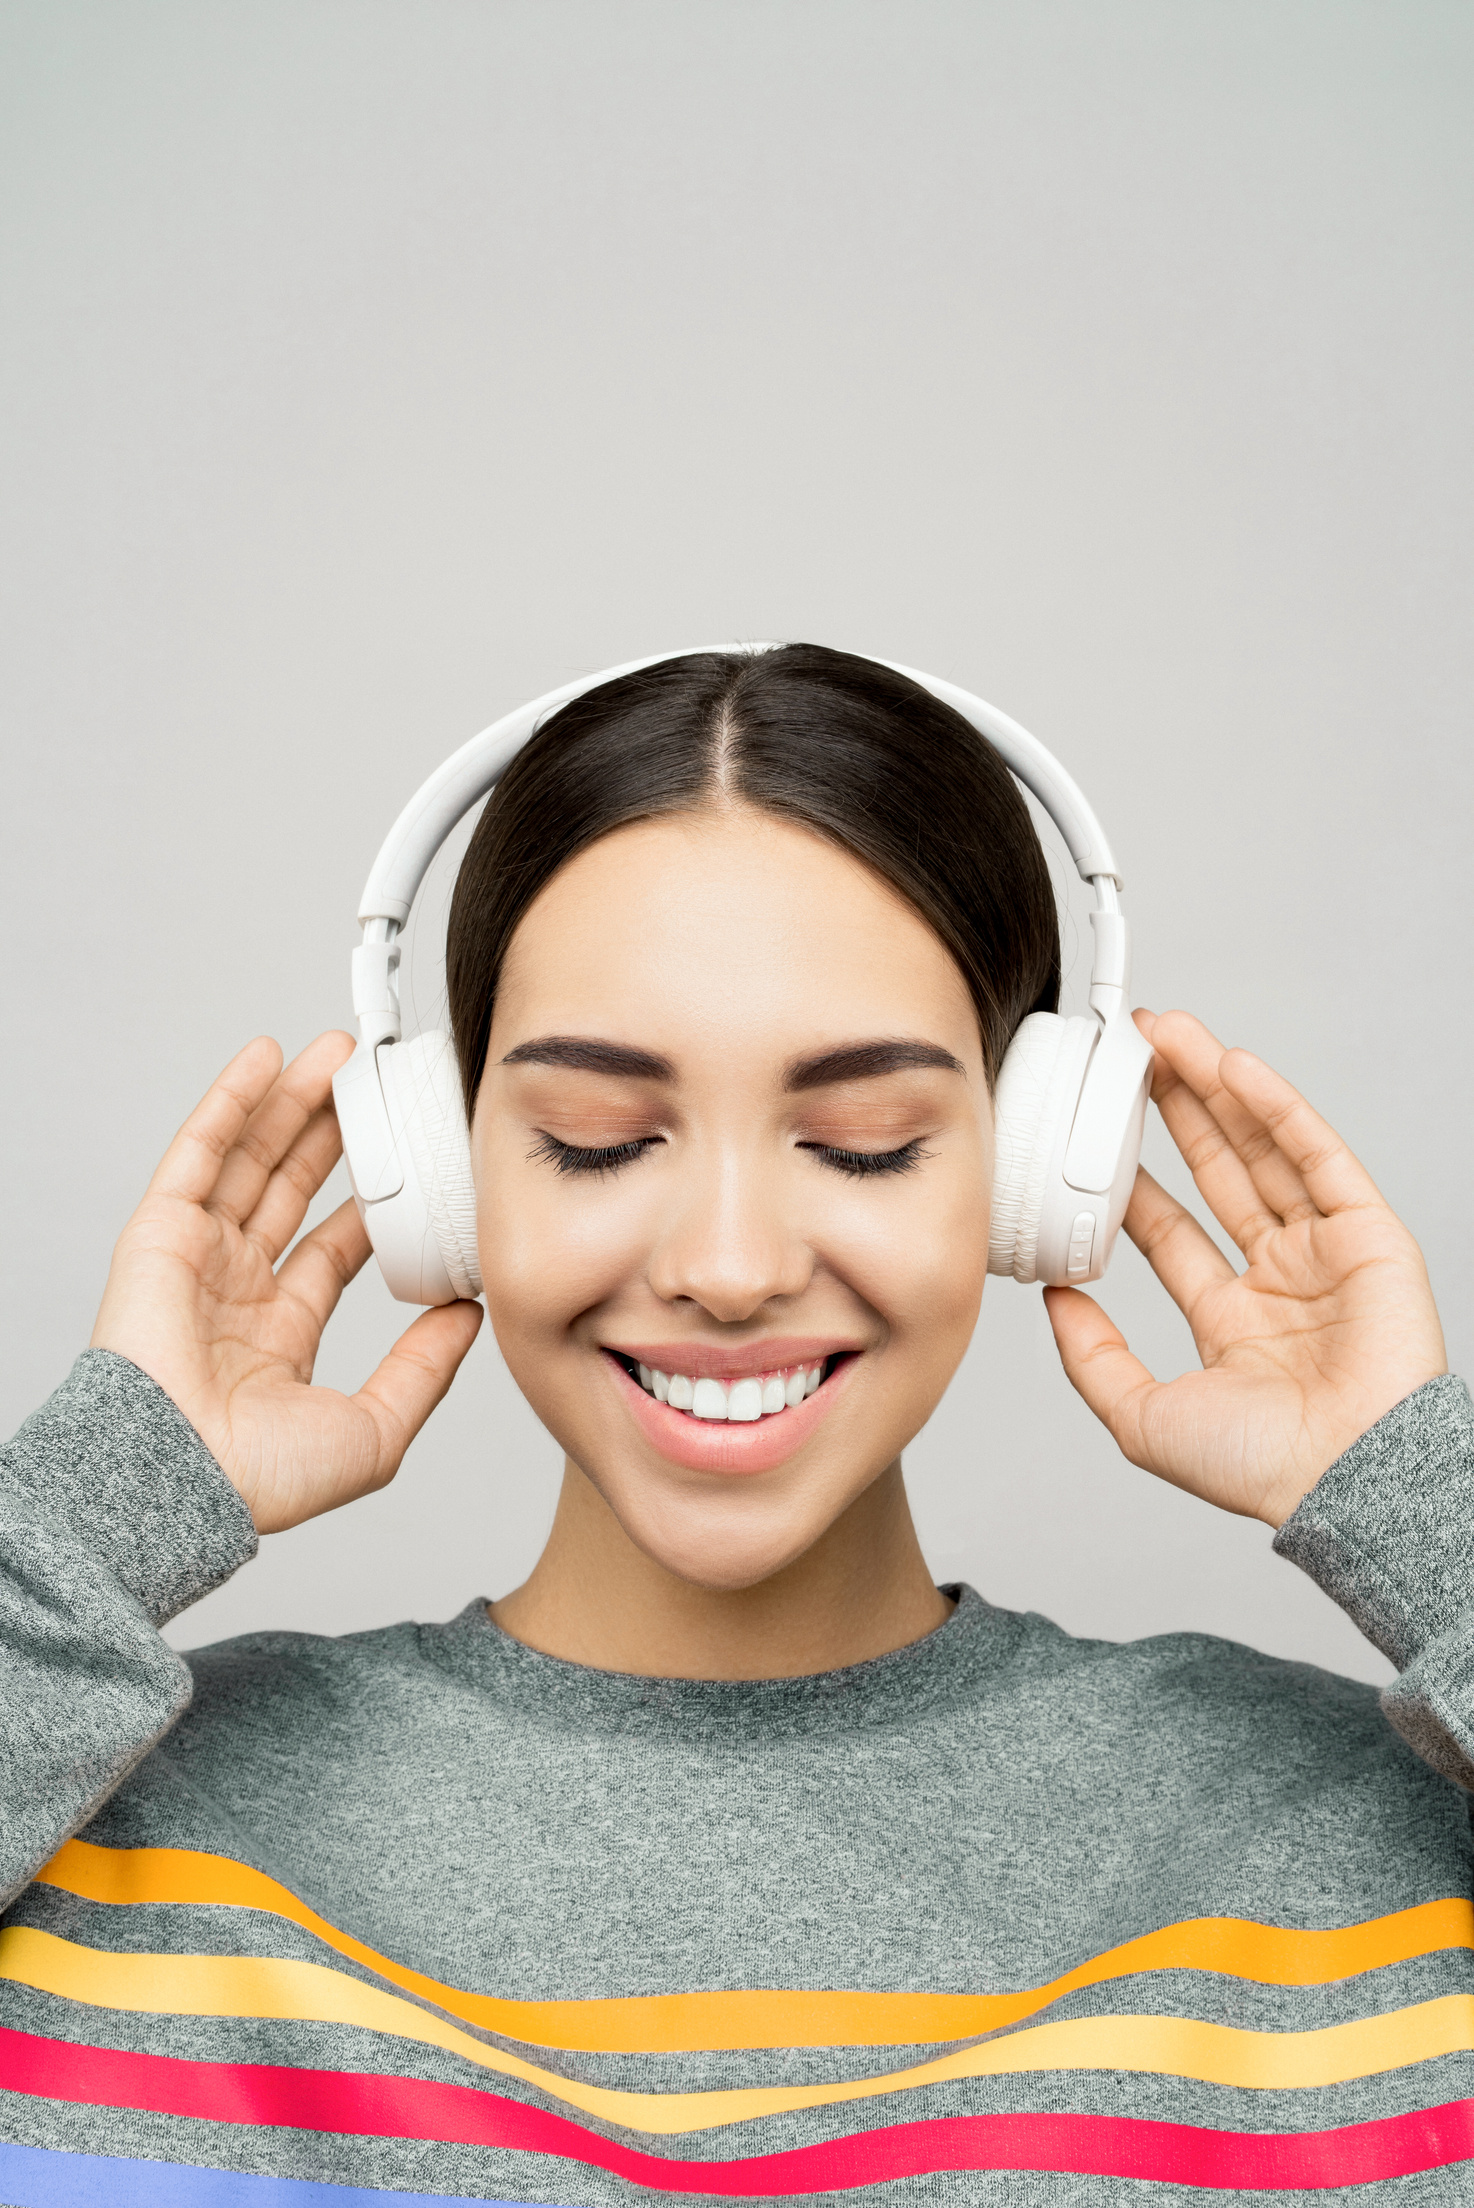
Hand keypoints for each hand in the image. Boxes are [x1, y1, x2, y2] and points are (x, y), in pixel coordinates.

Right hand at [90, 1033, 482, 1532]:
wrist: (182, 1481)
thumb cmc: (259, 1478)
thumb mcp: (375, 1428)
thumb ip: (424, 1368)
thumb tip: (471, 1316)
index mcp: (278, 1335)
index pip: (334, 1247)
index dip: (372, 1200)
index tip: (415, 1161)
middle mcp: (234, 1290)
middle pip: (292, 1189)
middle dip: (334, 1132)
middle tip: (375, 1084)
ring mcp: (196, 1258)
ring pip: (252, 1159)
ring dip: (293, 1101)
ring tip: (338, 1052)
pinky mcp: (160, 1234)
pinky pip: (199, 1153)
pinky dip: (231, 1102)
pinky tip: (267, 1058)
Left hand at [1045, 1009, 1446, 1528]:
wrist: (1347, 1480)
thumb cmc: (1264, 1470)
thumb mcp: (1143, 1417)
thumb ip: (1092, 1357)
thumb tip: (1052, 1302)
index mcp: (1232, 1322)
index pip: (1172, 1231)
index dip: (1135, 1178)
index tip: (1097, 1134)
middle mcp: (1280, 1281)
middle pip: (1219, 1173)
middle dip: (1175, 1111)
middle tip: (1133, 1057)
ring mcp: (1326, 1254)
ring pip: (1264, 1151)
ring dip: (1217, 1090)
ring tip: (1170, 1036)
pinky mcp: (1369, 1235)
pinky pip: (1319, 1156)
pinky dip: (1277, 1109)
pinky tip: (1233, 1068)